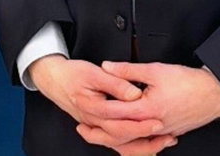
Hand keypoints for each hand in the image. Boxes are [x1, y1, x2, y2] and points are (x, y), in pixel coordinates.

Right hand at [29, 56, 174, 154]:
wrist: (54, 80)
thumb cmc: (72, 74)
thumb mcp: (93, 72)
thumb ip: (115, 82)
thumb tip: (134, 92)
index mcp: (92, 108)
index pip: (119, 120)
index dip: (140, 122)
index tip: (158, 120)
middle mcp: (93, 122)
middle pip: (121, 137)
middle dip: (145, 137)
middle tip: (164, 133)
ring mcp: (96, 127)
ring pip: (119, 145)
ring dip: (141, 147)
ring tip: (160, 142)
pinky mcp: (99, 128)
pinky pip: (116, 143)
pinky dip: (132, 146)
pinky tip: (147, 144)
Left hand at [81, 61, 219, 141]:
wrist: (215, 94)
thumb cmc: (189, 82)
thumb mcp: (156, 70)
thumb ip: (128, 70)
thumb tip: (107, 67)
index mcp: (146, 110)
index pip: (113, 113)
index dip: (95, 109)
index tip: (82, 104)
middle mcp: (152, 125)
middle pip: (119, 134)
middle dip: (98, 132)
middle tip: (82, 127)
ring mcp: (160, 132)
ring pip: (131, 142)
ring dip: (113, 139)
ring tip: (99, 134)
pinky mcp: (168, 133)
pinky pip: (145, 142)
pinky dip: (132, 142)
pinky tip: (126, 138)